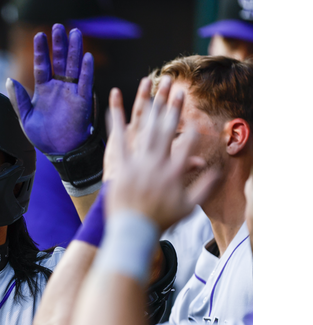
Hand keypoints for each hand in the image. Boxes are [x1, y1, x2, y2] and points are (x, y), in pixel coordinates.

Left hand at [7, 24, 93, 154]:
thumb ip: (18, 100)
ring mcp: (71, 92)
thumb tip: (9, 80)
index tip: (39, 35)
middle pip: (59, 61)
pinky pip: (85, 83)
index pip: (42, 65)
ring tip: (74, 32)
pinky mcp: (82, 101)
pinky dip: (86, 70)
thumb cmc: (42, 136)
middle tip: (58, 27)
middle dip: (59, 44)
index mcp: (43, 90)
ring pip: (73, 67)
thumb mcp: (25, 118)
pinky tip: (86, 57)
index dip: (41, 51)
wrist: (59, 152)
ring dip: (74, 50)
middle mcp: (58, 87)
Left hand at [104, 77, 218, 230]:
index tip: (197, 116)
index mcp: (175, 173)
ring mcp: (139, 164)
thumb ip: (205, 188)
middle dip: (174, 109)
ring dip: (148, 107)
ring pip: (144, 130)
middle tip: (179, 90)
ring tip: (150, 88)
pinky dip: (116, 120)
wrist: (133, 230)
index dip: (193, 129)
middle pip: (167, 131)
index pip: (188, 146)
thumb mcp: (188, 207)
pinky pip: (118, 139)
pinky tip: (113, 104)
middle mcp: (158, 164)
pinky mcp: (122, 165)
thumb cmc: (160, 221)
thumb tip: (217, 171)